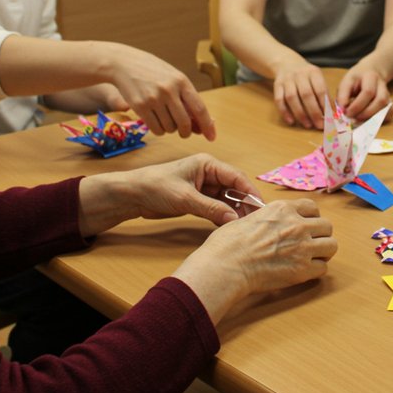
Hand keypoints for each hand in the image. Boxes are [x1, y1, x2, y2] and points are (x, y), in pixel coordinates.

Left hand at [78, 154, 257, 235]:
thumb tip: (233, 218)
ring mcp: (204, 187)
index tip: (260, 207)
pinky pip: (216, 207)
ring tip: (246, 227)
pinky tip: (230, 227)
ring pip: (227, 199)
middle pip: (234, 188)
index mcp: (207, 164)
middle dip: (245, 204)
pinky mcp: (198, 200)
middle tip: (255, 221)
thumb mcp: (184, 198)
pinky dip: (223, 216)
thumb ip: (210, 208)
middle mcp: (209, 174)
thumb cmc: (155, 187)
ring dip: (235, 212)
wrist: (132, 195)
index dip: (250, 191)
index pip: (236, 176)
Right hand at [104, 44, 215, 140]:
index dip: (207, 125)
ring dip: (170, 129)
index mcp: (181, 80)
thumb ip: (187, 99)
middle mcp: (169, 90)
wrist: (123, 63)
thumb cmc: (152, 71)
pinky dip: (159, 130)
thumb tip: (201, 124)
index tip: (212, 137)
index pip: (199, 108)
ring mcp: (154, 98)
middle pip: (185, 123)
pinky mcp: (140, 106)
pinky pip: (156, 129)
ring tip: (164, 118)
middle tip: (183, 132)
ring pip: (170, 128)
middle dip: (186, 132)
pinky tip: (155, 120)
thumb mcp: (173, 78)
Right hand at [171, 199, 336, 322]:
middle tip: (310, 243)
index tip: (306, 225)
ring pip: (331, 246)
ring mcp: (302, 247)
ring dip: (323, 252)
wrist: (226, 266)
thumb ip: (267, 219)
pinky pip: (323, 268)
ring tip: (311, 258)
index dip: (311, 217)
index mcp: (283, 209)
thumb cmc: (228, 244)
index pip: (313, 207)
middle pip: (327, 226)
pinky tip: (304, 272)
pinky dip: (315, 271)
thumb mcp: (248, 218)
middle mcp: (297, 225)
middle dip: (320, 235)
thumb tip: (269, 224)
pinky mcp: (302, 270)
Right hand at [273, 61, 327, 127]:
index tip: (330, 118)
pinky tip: (291, 122)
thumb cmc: (307, 76)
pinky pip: (279, 99)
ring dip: (300, 113)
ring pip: (292, 97)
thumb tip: (333, 114)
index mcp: (313, 72)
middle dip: (314, 112)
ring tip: (308, 125)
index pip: (320, 90)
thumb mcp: (317, 79)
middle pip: (306, 94)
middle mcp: (299, 74)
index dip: (325, 105)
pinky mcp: (277, 85)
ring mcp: (287, 80)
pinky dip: (284, 112)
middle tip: (320, 125)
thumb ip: (324, 94)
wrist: (287, 63)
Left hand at [337, 64, 391, 120]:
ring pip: (386, 107)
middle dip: (365, 113)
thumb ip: (342, 96)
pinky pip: (390, 112)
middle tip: (352, 119)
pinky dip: (380, 119)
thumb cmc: (356, 80)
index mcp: (369, 76)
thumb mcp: (346, 83)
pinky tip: (369, 120)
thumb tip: (342, 110)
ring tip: (359, 120)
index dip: (357, 105)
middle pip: (380, 100)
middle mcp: (381, 84)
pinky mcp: (390, 102)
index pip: (368, 92)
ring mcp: (388, 93)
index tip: (346, 112)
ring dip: (372, 117)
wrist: (370, 72)